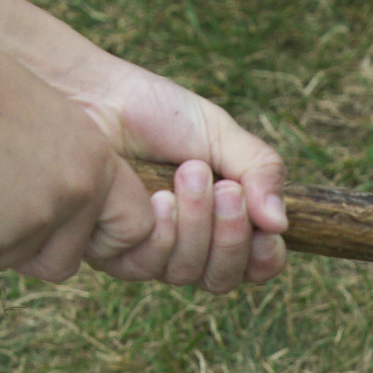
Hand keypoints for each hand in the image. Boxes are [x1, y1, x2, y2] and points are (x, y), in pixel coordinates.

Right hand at [0, 31, 155, 282]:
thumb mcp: (47, 120)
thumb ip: (69, 169)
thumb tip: (66, 216)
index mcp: (97, 162)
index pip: (134, 227)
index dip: (107, 240)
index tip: (78, 233)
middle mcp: (76, 194)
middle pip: (63, 262)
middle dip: (28, 249)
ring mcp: (35, 219)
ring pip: (12, 260)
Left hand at [53, 52, 287, 292]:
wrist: (91, 94)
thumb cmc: (154, 110)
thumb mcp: (220, 133)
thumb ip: (259, 171)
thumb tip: (281, 223)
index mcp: (219, 220)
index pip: (253, 265)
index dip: (264, 258)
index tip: (269, 232)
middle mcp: (184, 244)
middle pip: (221, 278)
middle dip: (230, 236)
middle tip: (225, 188)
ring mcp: (147, 251)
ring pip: (185, 273)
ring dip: (195, 226)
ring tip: (187, 174)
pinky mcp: (110, 249)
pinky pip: (145, 267)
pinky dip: (159, 231)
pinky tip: (154, 195)